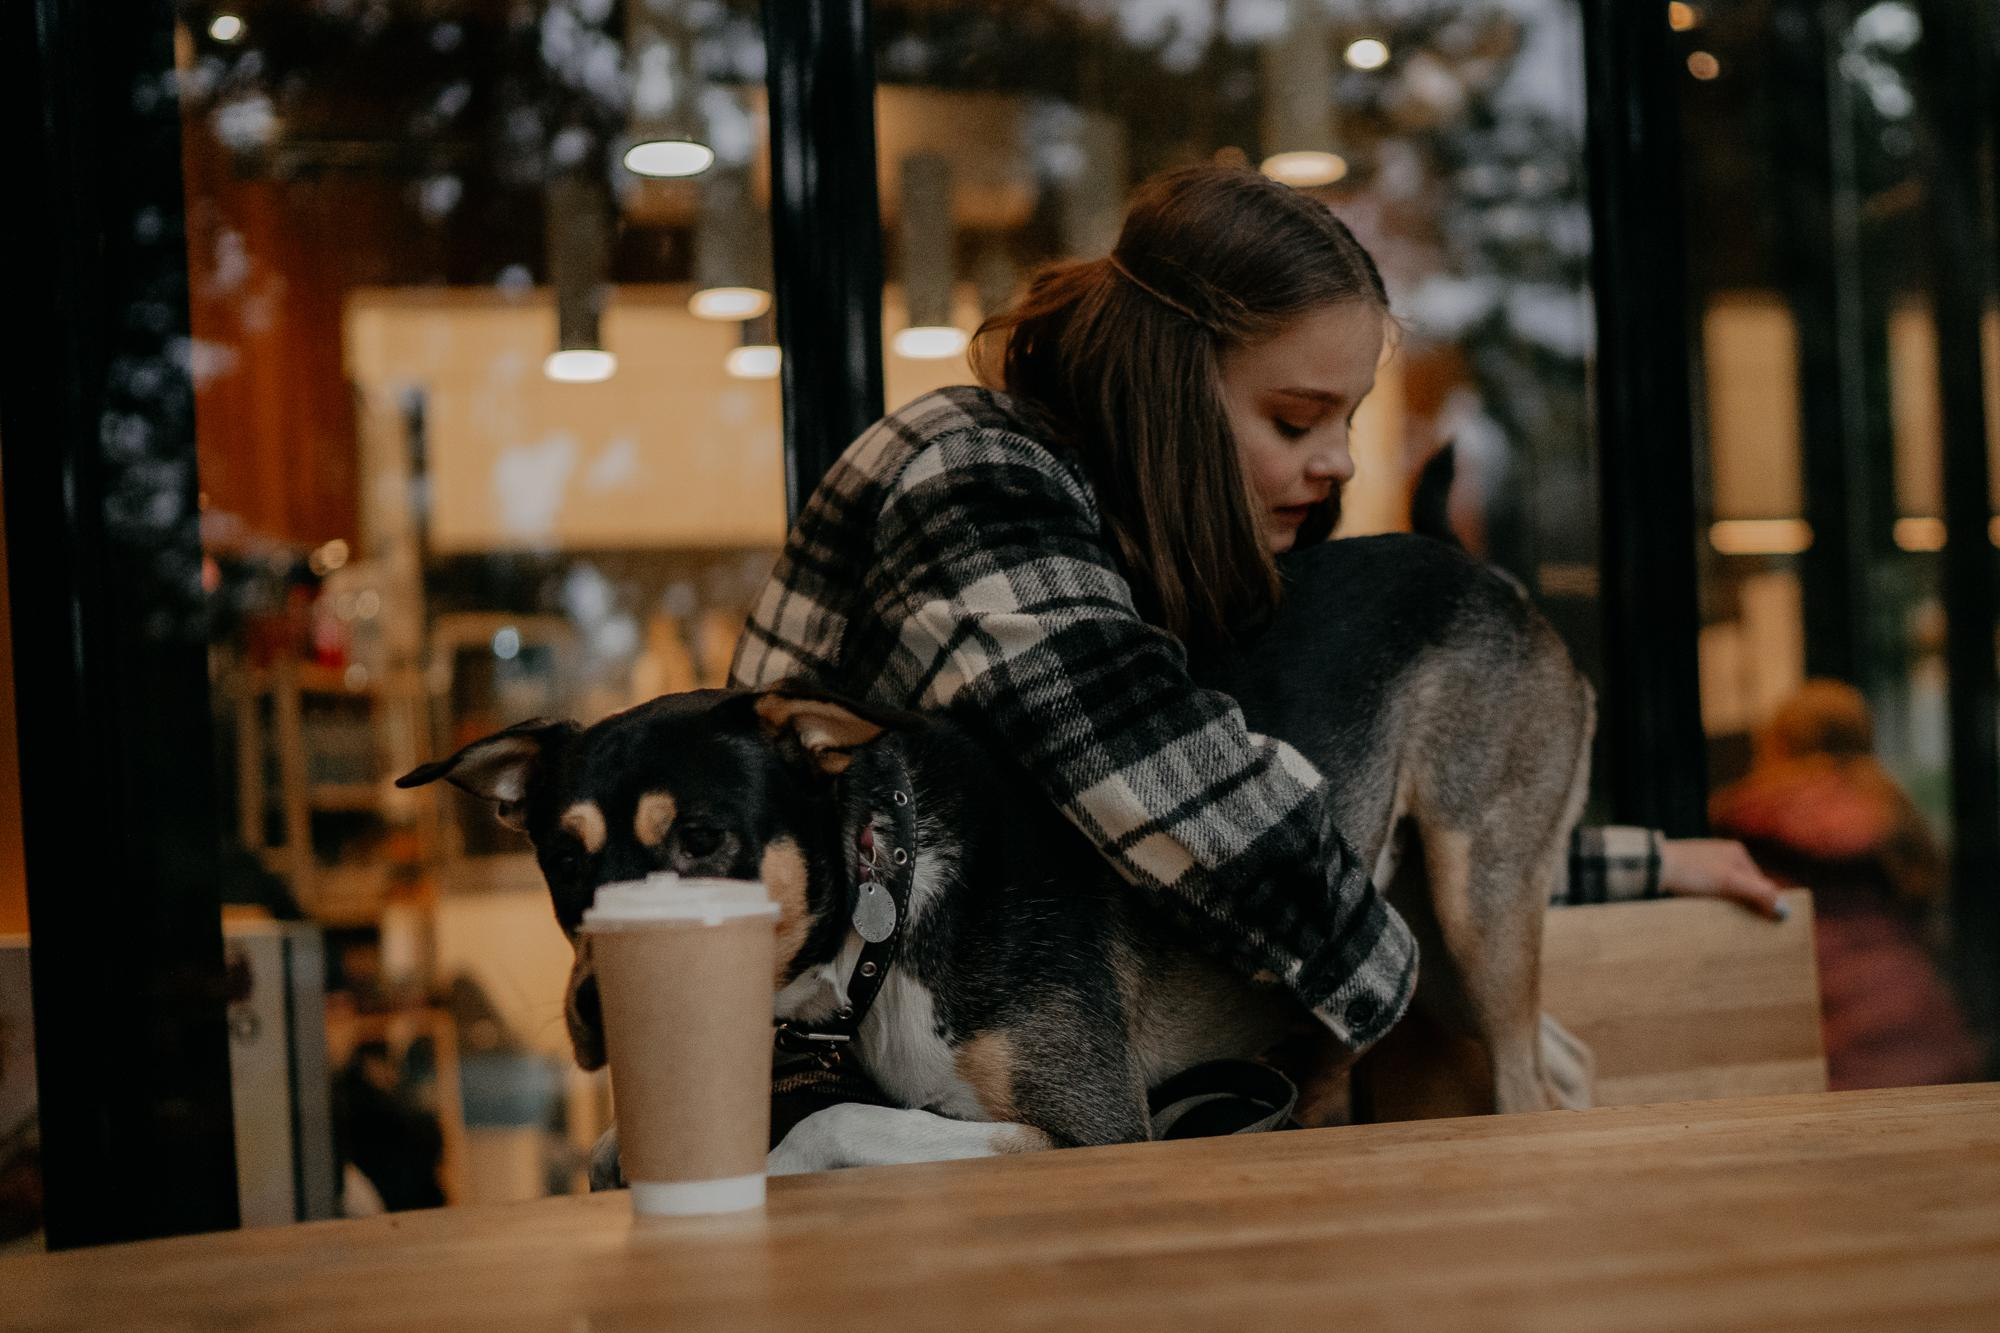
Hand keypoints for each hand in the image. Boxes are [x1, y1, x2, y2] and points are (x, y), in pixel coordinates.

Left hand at [1657, 838, 1787, 918]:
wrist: (1654, 866)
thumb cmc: (1692, 872)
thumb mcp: (1730, 882)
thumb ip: (1758, 893)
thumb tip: (1784, 908)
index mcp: (1737, 852)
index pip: (1760, 882)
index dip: (1764, 903)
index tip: (1767, 923)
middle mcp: (1724, 854)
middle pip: (1745, 885)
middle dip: (1748, 904)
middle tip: (1750, 926)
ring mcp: (1707, 862)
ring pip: (1728, 889)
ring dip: (1730, 904)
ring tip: (1729, 920)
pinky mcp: (1691, 872)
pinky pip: (1711, 890)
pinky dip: (1715, 901)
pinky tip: (1710, 910)